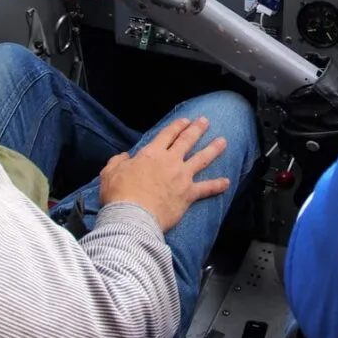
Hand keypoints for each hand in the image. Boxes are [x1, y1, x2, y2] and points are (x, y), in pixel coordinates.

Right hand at [99, 117, 229, 232]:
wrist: (132, 216)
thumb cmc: (119, 194)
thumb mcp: (110, 173)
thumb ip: (118, 162)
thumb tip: (124, 157)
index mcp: (152, 154)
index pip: (167, 134)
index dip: (177, 126)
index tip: (185, 120)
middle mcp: (170, 161)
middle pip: (187, 141)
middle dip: (197, 129)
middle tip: (206, 121)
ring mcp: (182, 177)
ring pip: (202, 159)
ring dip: (213, 149)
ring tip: (223, 141)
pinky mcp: (188, 194)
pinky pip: (206, 188)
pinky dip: (217, 185)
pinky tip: (227, 182)